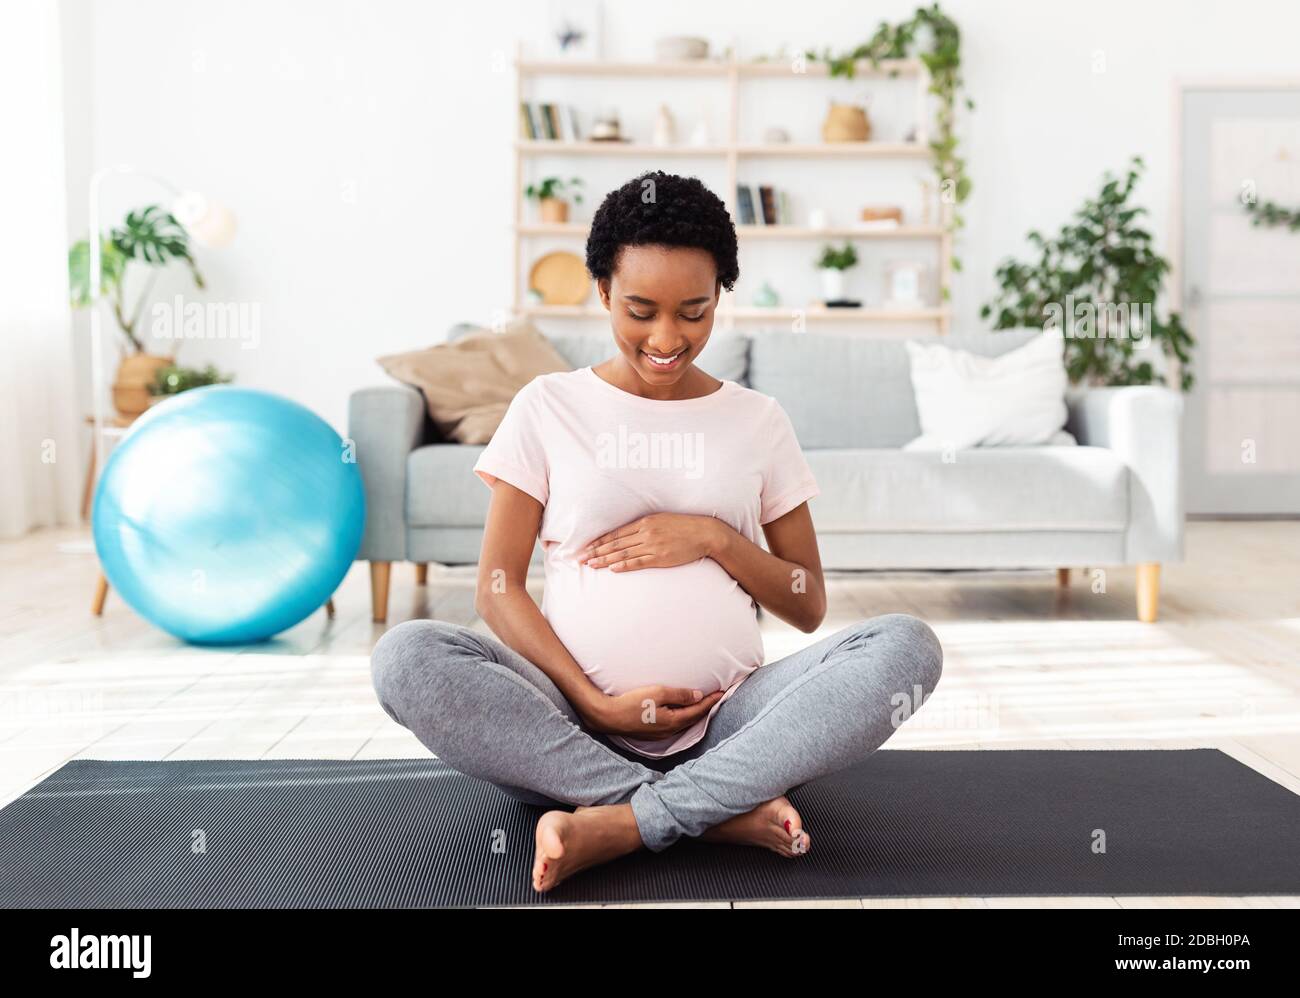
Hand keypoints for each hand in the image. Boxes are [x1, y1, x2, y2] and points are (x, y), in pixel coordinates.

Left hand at [578, 513, 724, 571]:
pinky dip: (624, 565)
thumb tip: (628, 534)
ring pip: (623, 553)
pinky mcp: (660, 557)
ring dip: (605, 559)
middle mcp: (646, 532)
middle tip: (581, 558)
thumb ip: (645, 526)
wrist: (705, 534)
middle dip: (596, 551)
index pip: (616, 533)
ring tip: (591, 564)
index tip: (586, 547)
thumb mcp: (662, 520)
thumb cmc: (684, 527)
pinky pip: (638, 562)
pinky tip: (612, 568)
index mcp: (645, 522)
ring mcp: (653, 545)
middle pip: (615, 543)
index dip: (600, 541)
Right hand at [581, 685, 725, 739]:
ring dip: (695, 713)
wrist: (608, 716)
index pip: (698, 711)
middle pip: (693, 719)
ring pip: (684, 723)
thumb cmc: (631, 703)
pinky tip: (683, 711)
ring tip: (704, 703)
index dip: (711, 701)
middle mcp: (669, 731)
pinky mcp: (652, 733)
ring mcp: (660, 734)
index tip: (723, 692)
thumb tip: (698, 696)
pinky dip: (684, 716)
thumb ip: (679, 695)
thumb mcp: (657, 693)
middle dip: (706, 708)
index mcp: (673, 721)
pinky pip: (675, 724)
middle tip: (717, 697)